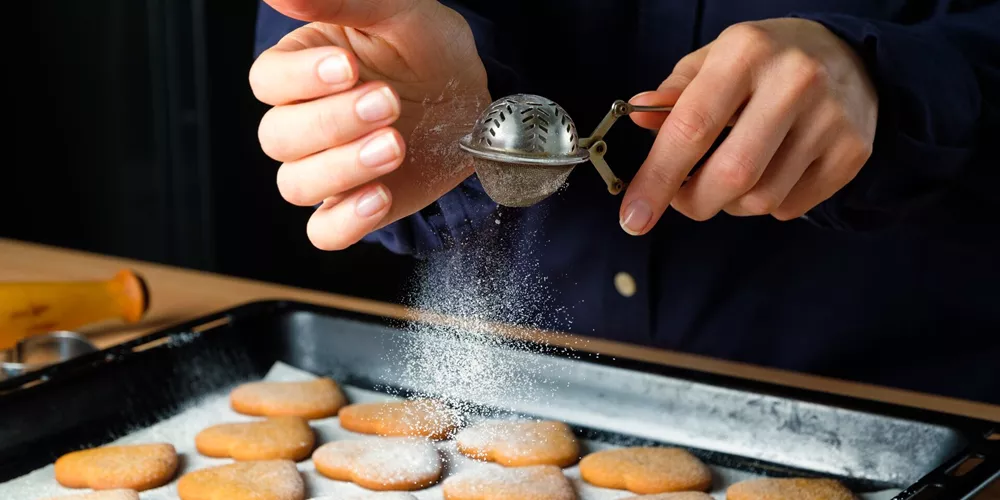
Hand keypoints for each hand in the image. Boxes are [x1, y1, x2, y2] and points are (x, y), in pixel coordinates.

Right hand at [251, 0, 488, 249]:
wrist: (473, 102)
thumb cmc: (430, 52)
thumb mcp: (400, 14)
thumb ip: (343, 2)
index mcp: (302, 68)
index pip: (268, 80)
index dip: (299, 79)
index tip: (348, 67)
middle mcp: (304, 121)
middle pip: (278, 137)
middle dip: (333, 123)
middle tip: (388, 102)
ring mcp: (327, 168)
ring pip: (296, 185)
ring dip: (343, 169)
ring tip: (395, 145)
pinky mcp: (354, 206)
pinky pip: (325, 231)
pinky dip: (346, 221)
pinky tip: (380, 196)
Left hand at [621, 18, 877, 233]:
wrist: (848, 57)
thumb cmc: (764, 63)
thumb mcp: (714, 60)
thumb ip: (674, 94)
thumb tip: (639, 118)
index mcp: (746, 52)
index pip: (691, 128)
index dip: (657, 178)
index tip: (633, 214)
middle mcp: (794, 82)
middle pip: (730, 176)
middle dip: (693, 202)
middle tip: (680, 199)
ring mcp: (830, 119)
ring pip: (760, 200)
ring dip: (729, 203)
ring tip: (729, 174)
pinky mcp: (852, 151)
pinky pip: (790, 207)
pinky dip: (766, 203)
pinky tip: (769, 171)